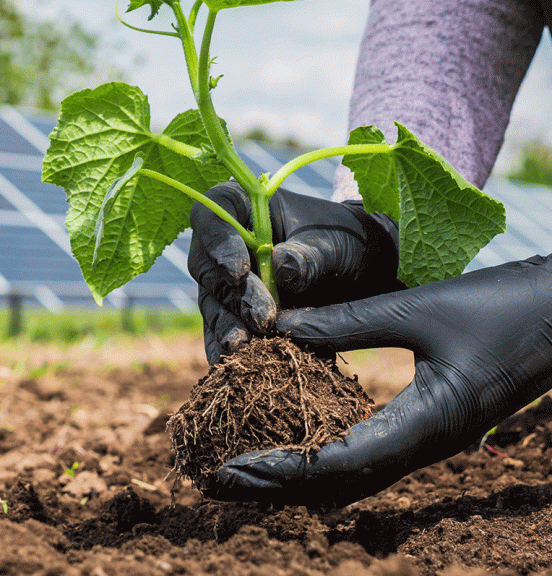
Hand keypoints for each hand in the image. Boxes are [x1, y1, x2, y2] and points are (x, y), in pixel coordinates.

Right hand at [188, 181, 402, 363]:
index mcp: (246, 206)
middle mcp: (228, 242)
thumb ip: (310, 255)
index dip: (217, 240)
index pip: (213, 213)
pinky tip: (234, 369)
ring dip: (227, 327)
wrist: (366, 272)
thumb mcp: (337, 244)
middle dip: (234, 295)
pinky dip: (227, 351)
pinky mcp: (235, 313)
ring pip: (212, 303)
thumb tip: (281, 268)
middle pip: (208, 265)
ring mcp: (227, 280)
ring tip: (246, 349)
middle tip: (264, 318)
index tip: (239, 270)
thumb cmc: (349, 242)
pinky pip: (222, 332)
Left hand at [207, 256, 551, 507]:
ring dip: (297, 473)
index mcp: (427, 426)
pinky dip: (323, 452)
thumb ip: (348, 320)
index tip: (230, 469)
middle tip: (218, 479)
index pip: (338, 464)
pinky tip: (295, 436)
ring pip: (351, 473)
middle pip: (338, 483)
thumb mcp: (418, 309)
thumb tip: (280, 325)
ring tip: (245, 465)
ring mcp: (428, 439)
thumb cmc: (502, 308)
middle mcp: (424, 445)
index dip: (281, 469)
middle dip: (277, 485)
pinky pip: (367, 450)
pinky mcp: (428, 424)